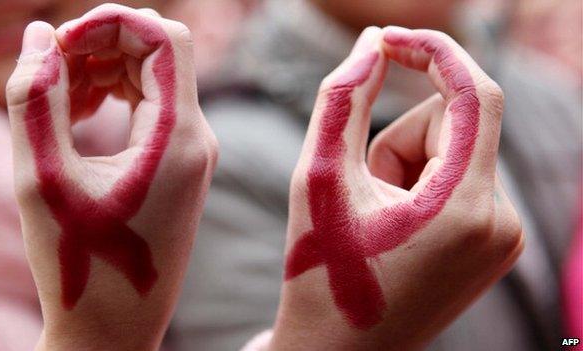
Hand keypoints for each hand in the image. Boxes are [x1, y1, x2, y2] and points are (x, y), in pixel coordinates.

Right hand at [6, 5, 216, 349]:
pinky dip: (113, 98)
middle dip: (100, 46)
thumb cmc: (79, 265)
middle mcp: (198, 140)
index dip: (111, 22)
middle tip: (49, 73)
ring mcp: (193, 153)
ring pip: (154, 78)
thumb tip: (43, 36)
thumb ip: (35, 99)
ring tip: (55, 100)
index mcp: (180, 138)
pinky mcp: (181, 166)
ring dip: (103, 72)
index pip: (165, 38)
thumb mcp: (41, 180)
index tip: (61, 43)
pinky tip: (76, 116)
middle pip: (159, 53)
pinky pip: (152, 108)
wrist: (117, 327)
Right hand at [265, 26, 522, 349]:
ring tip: (375, 217)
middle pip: (454, 125)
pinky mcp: (496, 241)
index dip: (432, 52)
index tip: (389, 39)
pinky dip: (422, 185)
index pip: (473, 96)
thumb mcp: (320, 179)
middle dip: (399, 139)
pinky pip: (461, 178)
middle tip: (361, 190)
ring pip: (455, 151)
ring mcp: (504, 236)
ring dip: (406, 166)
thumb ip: (343, 99)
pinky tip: (395, 227)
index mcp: (464, 209)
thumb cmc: (322, 270)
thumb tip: (372, 43)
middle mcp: (502, 222)